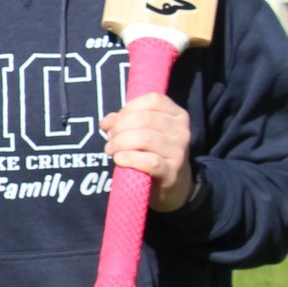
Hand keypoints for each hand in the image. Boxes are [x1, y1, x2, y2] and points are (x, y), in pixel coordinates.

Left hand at [101, 92, 194, 210]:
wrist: (172, 186)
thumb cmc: (153, 152)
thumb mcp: (142, 132)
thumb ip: (123, 121)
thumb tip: (106, 122)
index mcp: (177, 115)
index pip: (153, 100)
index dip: (129, 108)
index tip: (117, 120)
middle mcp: (181, 131)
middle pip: (145, 119)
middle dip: (120, 127)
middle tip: (110, 139)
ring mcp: (178, 152)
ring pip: (145, 138)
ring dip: (121, 143)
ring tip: (112, 150)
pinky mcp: (171, 173)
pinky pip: (149, 161)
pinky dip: (130, 158)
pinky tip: (119, 159)